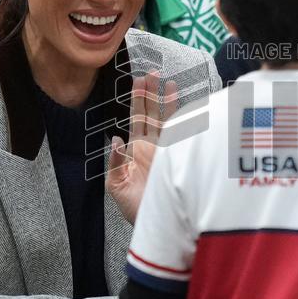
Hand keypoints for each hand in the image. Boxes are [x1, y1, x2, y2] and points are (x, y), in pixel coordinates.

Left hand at [106, 71, 177, 223]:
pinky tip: (183, 104)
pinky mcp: (177, 157)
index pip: (135, 119)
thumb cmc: (136, 208)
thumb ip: (114, 162)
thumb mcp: (116, 186)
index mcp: (136, 151)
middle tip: (151, 72)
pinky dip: (182, 119)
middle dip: (151, 93)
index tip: (137, 80)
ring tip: (167, 81)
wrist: (157, 225)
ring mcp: (166, 150)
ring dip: (166, 101)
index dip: (136, 100)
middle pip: (151, 113)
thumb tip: (116, 140)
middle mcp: (152, 146)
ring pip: (167, 120)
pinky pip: (180, 134)